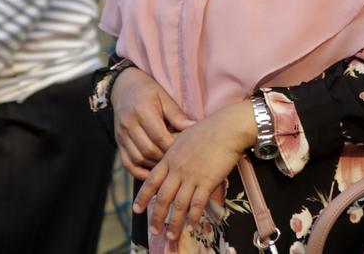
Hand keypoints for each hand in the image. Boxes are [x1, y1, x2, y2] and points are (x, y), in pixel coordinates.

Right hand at [113, 67, 196, 179]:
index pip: (160, 137)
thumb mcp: (164, 97)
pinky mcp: (118, 143)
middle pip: (149, 150)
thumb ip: (177, 115)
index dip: (174, 145)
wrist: (123, 87)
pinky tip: (153, 172)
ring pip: (138, 159)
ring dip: (155, 164)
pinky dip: (140, 171)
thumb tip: (194, 129)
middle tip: (179, 156)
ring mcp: (121, 135)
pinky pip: (128, 163)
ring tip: (168, 162)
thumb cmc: (148, 91)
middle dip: (166, 156)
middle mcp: (129, 125)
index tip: (185, 147)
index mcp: (142, 111)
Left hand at [133, 100, 256, 243]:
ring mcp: (191, 176)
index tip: (136, 209)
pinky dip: (193, 217)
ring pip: (178, 205)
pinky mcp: (207, 181)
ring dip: (174, 223)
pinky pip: (197, 204)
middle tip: (153, 231)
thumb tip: (170, 156)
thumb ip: (175, 149)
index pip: (151, 181)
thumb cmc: (208, 129)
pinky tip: (190, 226)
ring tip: (171, 236)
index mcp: (169, 158)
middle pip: (163, 198)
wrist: (226, 127)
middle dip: (156, 217)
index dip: (142, 197)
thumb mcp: (184, 136)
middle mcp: (177, 169)